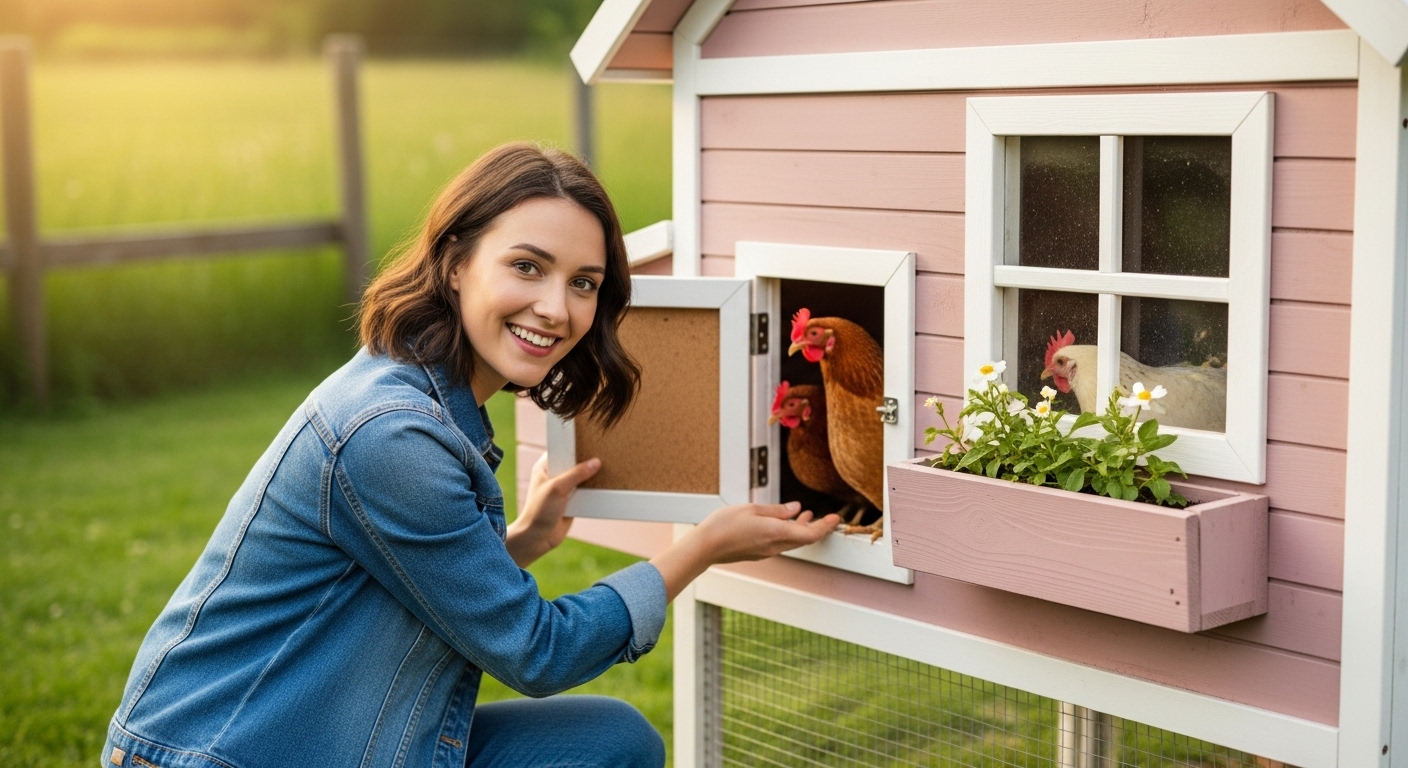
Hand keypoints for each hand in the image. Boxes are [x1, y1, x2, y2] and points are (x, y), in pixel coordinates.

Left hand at [505, 453, 599, 566]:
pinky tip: (605, 486)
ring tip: (609, 467)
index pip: (563, 449)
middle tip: (604, 453)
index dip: (576, 445)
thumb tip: (596, 462)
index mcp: (545, 466)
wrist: (539, 538)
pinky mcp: (572, 500)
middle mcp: (554, 475)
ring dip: (592, 476)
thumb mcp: (557, 488)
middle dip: (587, 461)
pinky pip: (586, 491)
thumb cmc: (539, 511)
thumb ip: (576, 474)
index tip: (591, 440)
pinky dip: (594, 490)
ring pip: (582, 477)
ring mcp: (564, 488)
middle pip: (575, 462)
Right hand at [692, 501, 840, 563]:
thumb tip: (794, 509)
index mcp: (777, 533)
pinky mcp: (758, 553)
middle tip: (826, 517)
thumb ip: (777, 510)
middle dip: (816, 527)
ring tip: (805, 513)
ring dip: (801, 528)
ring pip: (792, 541)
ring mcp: (767, 551)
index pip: (810, 534)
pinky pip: (780, 542)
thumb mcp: (753, 509)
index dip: (825, 527)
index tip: (835, 518)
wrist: (706, 546)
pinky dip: (788, 532)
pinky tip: (783, 521)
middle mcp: (775, 546)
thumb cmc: (725, 525)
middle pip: (804, 539)